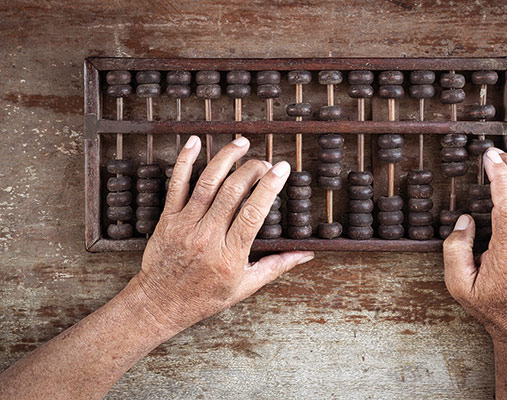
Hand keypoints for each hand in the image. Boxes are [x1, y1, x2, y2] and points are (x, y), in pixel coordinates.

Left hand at [128, 136, 313, 332]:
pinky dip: (185, 161)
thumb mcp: (246, 286)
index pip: (254, 212)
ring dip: (226, 158)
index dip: (270, 186)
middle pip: (232, 192)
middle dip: (252, 169)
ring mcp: (186, 225)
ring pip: (207, 183)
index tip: (282, 169)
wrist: (161, 303)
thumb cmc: (205, 297)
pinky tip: (196, 142)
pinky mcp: (169, 218)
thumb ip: (277, 266)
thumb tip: (306, 254)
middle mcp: (208, 237)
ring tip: (242, 143)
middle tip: (264, 162)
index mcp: (230, 254)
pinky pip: (176, 184)